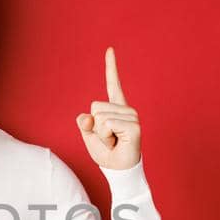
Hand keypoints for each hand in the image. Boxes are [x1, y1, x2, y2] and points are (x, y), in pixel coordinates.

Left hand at [75, 47, 141, 169]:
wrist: (118, 170)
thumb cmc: (106, 153)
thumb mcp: (90, 136)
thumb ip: (86, 124)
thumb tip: (85, 117)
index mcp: (115, 108)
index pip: (113, 84)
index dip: (111, 67)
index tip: (110, 49)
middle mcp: (126, 109)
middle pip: (95, 107)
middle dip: (95, 127)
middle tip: (108, 139)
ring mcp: (132, 116)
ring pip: (100, 117)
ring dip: (101, 134)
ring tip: (113, 141)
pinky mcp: (134, 125)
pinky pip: (108, 124)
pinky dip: (106, 136)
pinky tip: (117, 142)